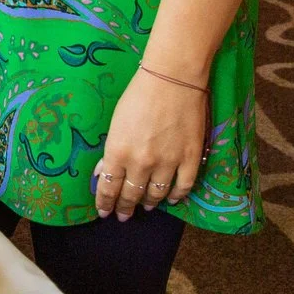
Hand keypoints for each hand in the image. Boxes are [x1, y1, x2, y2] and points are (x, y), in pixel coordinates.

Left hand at [91, 66, 208, 219]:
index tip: (103, 212)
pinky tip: (171, 199)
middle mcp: (141, 163)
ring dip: (148, 203)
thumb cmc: (138, 95)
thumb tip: (102, 172)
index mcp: (118, 152)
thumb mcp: (115, 122)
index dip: (105, 203)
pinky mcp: (190, 158)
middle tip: (122, 215)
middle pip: (131, 195)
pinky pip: (183, 187)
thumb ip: (110, 151)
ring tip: (145, 207)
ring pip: (156, 194)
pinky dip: (176, 196)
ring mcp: (168, 163)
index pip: (108, 187)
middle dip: (124, 207)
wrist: (172, 78)